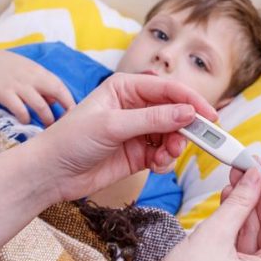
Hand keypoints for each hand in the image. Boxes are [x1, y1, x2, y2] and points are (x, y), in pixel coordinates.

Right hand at [0, 48, 74, 124]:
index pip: (61, 87)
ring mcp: (19, 86)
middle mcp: (32, 78)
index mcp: (40, 72)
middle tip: (66, 126)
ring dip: (47, 119)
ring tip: (49, 128)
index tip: (75, 116)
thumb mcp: (28, 71)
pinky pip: (20, 109)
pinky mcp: (4, 93)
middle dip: (64, 112)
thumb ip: (43, 84)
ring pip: (41, 105)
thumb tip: (56, 101)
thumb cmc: (7, 68)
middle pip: (56, 94)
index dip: (70, 102)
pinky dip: (26, 118)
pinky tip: (26, 122)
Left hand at [36, 72, 217, 201]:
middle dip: (184, 129)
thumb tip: (187, 113)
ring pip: (172, 135)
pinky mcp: (137, 153)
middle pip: (175, 113)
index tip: (209, 117)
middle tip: (188, 143)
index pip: (168, 89)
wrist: (51, 173)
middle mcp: (135, 106)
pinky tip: (155, 165)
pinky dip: (165, 160)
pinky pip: (163, 154)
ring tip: (164, 156)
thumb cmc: (71, 139)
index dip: (192, 101)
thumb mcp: (112, 125)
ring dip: (174, 147)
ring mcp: (137, 131)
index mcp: (126, 87)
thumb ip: (152, 119)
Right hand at [135, 156, 260, 260]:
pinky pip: (247, 250)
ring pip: (258, 237)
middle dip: (260, 194)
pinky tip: (229, 202)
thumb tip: (255, 176)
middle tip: (248, 165)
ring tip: (235, 178)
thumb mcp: (214, 234)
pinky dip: (238, 227)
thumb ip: (240, 201)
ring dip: (246, 208)